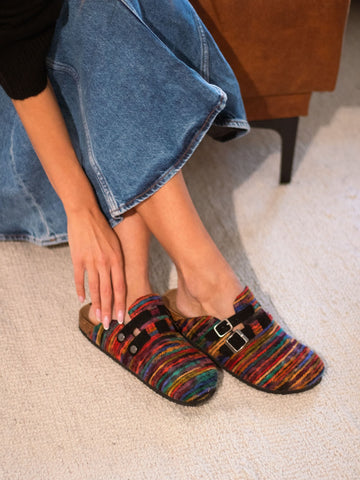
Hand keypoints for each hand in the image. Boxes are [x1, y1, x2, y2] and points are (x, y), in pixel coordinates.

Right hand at [67, 207, 124, 328]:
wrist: (86, 213)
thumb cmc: (103, 228)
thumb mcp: (116, 244)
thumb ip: (116, 262)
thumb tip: (117, 279)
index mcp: (117, 259)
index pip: (120, 287)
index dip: (120, 303)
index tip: (121, 317)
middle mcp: (105, 262)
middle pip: (108, 291)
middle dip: (108, 310)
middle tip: (108, 325)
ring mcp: (91, 261)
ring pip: (94, 288)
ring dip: (96, 304)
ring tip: (97, 316)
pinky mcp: (78, 258)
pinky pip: (79, 278)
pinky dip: (80, 289)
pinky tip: (81, 299)